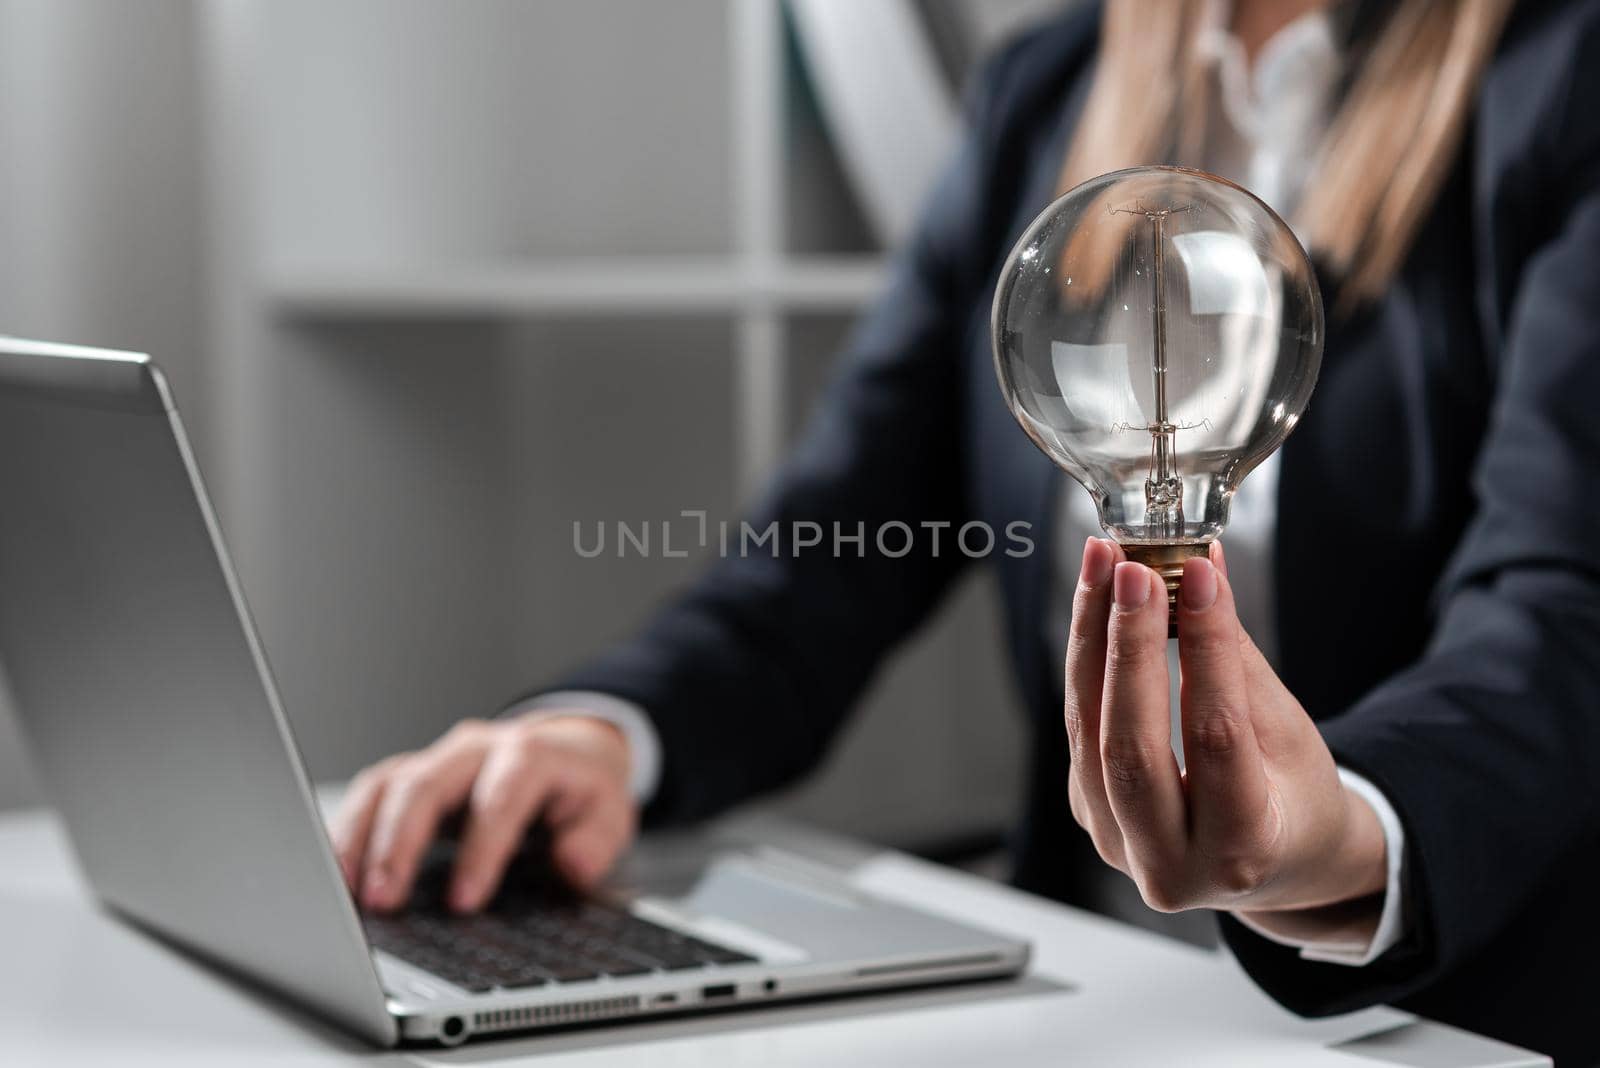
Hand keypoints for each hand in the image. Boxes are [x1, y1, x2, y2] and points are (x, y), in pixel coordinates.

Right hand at [330, 713, 636, 912]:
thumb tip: (572, 864)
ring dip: (363, 839)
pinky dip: (350, 831)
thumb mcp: (610, 811)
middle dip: (401, 844)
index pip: (499, 798)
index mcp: (529, 755)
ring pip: (388, 785)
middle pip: (426, 785)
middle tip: (385, 901)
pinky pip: (372, 793)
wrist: (567, 749)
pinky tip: (340, 874)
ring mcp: (439, 759)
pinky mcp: (413, 775)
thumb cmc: (581, 788)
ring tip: (349, 892)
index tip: (464, 901)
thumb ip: (596, 839)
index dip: (480, 850)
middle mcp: (476, 749)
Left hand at [1064, 537, 1386, 924]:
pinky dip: (1087, 661)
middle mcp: (1172, 866)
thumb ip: (1236, 656)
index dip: (1205, 649)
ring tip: (1102, 566)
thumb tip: (1201, 567)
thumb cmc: (1293, 795)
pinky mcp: (1090, 813)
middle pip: (1131, 748)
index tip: (1198, 577)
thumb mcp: (1286, 733)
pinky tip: (1097, 605)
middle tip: (1133, 570)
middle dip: (1129, 647)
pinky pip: (1080, 728)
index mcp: (1243, 852)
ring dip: (1092, 639)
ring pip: (1089, 733)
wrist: (1275, 861)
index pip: (1215, 737)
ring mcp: (1119, 845)